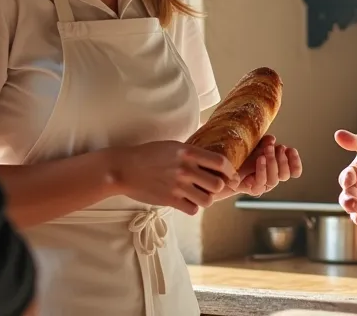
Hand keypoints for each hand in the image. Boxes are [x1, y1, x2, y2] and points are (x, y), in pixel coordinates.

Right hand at [109, 140, 236, 215]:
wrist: (123, 168)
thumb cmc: (149, 154)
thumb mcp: (173, 146)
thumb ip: (193, 152)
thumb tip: (213, 155)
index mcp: (188, 152)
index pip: (220, 162)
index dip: (231, 171)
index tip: (233, 176)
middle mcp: (185, 169)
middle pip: (218, 184)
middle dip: (219, 187)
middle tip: (215, 187)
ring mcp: (177, 186)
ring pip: (208, 200)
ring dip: (206, 198)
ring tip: (200, 195)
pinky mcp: (169, 200)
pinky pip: (193, 209)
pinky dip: (193, 207)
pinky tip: (187, 201)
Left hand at [227, 135, 302, 196]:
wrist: (222, 167)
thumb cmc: (240, 155)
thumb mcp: (254, 145)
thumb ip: (264, 142)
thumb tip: (272, 139)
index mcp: (277, 168)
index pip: (294, 171)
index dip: (295, 162)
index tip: (291, 150)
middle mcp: (272, 178)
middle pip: (285, 175)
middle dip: (283, 160)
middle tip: (278, 148)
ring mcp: (263, 185)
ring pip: (274, 180)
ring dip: (273, 163)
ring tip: (268, 150)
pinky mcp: (253, 189)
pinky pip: (261, 183)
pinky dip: (262, 170)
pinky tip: (260, 159)